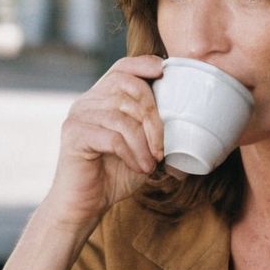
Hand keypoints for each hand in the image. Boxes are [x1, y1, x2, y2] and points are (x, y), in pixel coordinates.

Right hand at [43, 56, 165, 228]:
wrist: (85, 204)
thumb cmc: (115, 174)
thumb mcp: (143, 149)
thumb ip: (158, 133)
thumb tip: (195, 126)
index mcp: (102, 97)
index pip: (122, 68)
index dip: (143, 65)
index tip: (163, 73)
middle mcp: (87, 101)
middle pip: (128, 89)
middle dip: (153, 117)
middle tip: (161, 149)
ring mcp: (78, 116)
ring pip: (122, 117)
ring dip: (143, 144)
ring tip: (150, 164)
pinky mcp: (73, 135)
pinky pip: (112, 137)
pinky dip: (131, 154)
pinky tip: (137, 168)